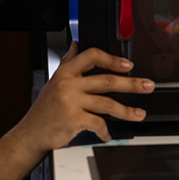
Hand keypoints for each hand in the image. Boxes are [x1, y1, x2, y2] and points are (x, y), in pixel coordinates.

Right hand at [18, 42, 154, 150]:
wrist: (31, 133)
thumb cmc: (44, 110)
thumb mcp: (53, 81)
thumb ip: (67, 63)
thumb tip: (76, 45)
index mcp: (65, 72)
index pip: (91, 56)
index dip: (112, 59)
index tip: (128, 64)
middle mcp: (68, 85)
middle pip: (106, 81)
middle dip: (131, 84)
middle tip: (147, 86)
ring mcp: (71, 102)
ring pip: (107, 103)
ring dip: (126, 111)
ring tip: (139, 114)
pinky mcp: (74, 120)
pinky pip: (98, 123)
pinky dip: (106, 131)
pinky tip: (108, 134)